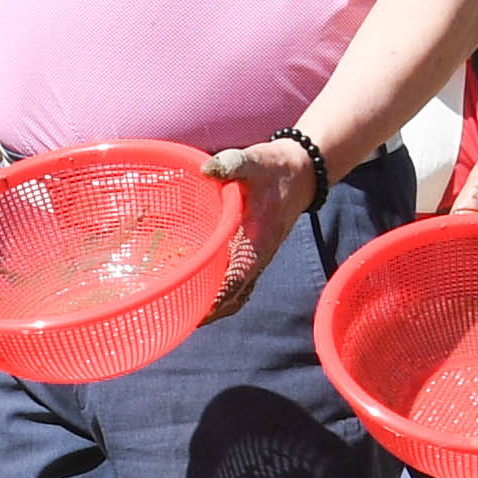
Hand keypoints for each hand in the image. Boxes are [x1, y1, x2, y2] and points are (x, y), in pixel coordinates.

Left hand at [194, 135, 322, 321]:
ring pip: (235, 292)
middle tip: (177, 317)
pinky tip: (194, 286)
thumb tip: (207, 170)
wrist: (300, 171)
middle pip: (234, 297)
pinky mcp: (250, 252)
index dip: (219, 297)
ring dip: (212, 304)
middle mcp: (257, 256)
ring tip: (181, 310)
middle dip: (210, 311)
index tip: (196, 312)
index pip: (239, 279)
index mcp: (259, 241)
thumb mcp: (256, 161)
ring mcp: (254, 257)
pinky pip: (234, 280)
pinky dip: (216, 290)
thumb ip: (233, 164)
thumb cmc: (275, 168)